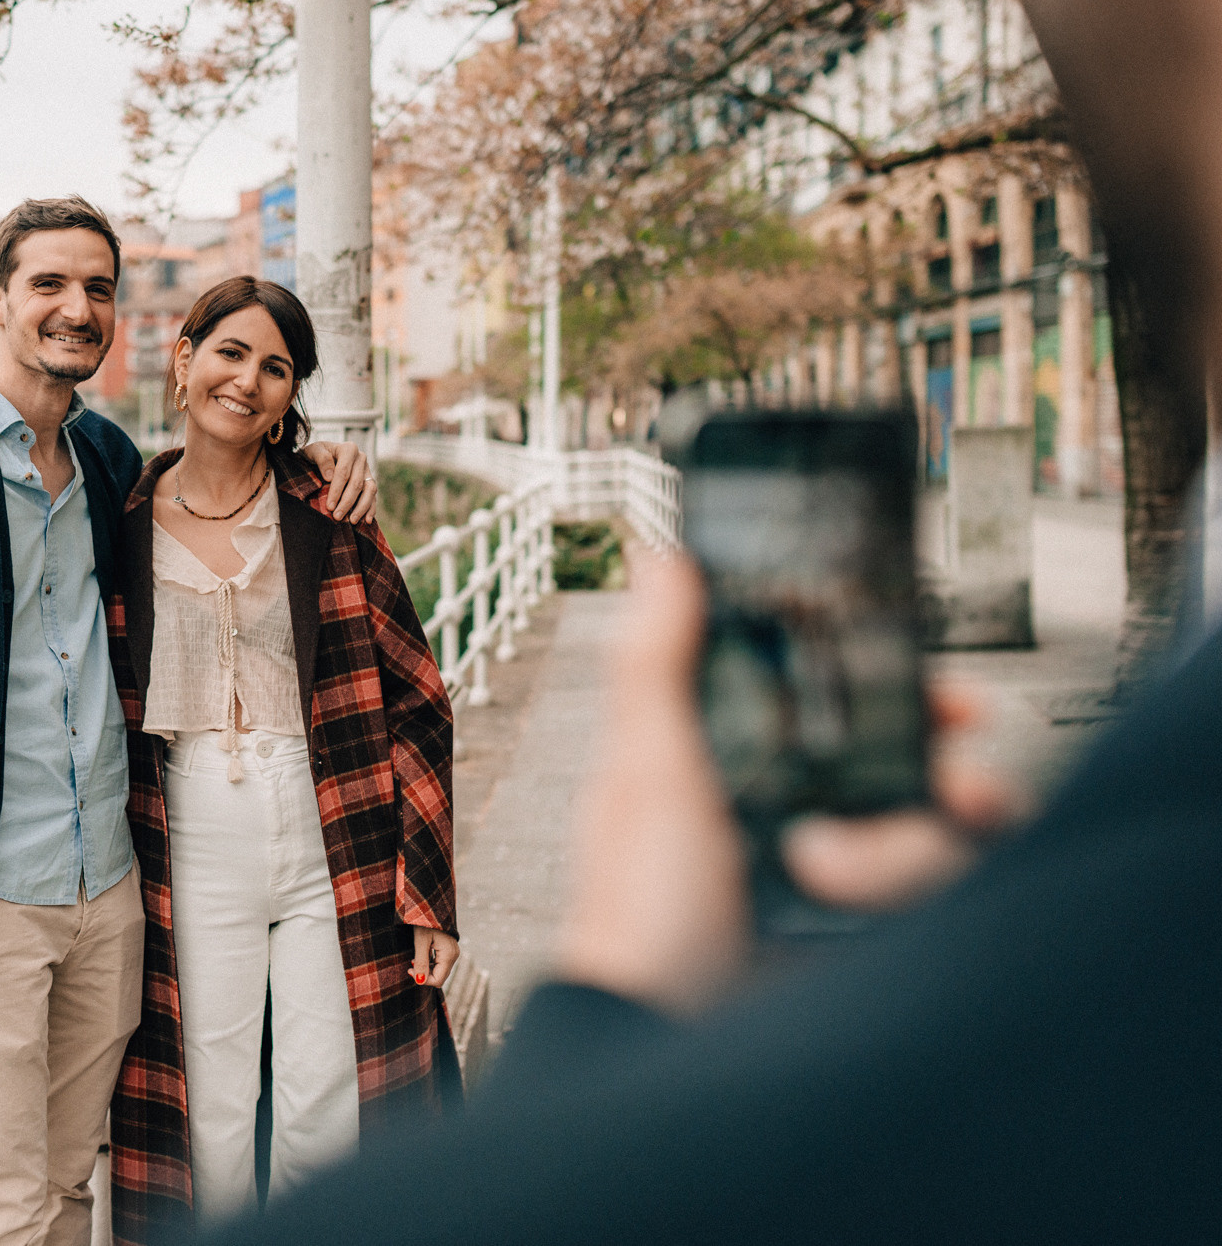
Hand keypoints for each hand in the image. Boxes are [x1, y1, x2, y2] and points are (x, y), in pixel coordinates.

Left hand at [299, 440, 377, 523]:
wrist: (323, 455)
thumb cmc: (316, 454)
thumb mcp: (313, 451)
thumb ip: (321, 458)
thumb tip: (329, 476)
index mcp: (349, 449)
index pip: (344, 473)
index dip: (337, 491)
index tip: (329, 506)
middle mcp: (361, 458)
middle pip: (356, 483)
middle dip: (347, 502)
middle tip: (337, 517)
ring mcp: (367, 470)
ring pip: (369, 490)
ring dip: (361, 508)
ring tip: (351, 521)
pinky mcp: (370, 481)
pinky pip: (373, 496)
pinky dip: (371, 508)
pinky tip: (366, 521)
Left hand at [410, 927, 458, 987]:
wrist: (429, 904)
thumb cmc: (424, 921)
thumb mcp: (420, 942)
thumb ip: (421, 962)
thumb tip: (420, 981)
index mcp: (449, 954)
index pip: (438, 980)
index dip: (423, 979)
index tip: (409, 969)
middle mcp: (454, 955)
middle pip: (440, 976)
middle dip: (424, 974)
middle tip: (410, 965)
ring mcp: (453, 952)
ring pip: (440, 971)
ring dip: (426, 969)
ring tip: (414, 960)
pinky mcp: (449, 949)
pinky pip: (440, 963)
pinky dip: (430, 964)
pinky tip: (420, 957)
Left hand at [550, 551, 1023, 1015]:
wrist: (658, 1034)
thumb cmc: (635, 906)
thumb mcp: (648, 771)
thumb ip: (657, 665)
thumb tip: (664, 561)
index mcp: (736, 755)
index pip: (835, 695)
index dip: (891, 679)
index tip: (932, 673)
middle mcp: (792, 805)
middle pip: (908, 760)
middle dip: (945, 764)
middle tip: (961, 776)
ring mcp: (831, 871)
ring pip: (934, 827)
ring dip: (907, 841)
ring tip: (836, 865)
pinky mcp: (858, 931)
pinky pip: (931, 891)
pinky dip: (898, 885)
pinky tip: (842, 892)